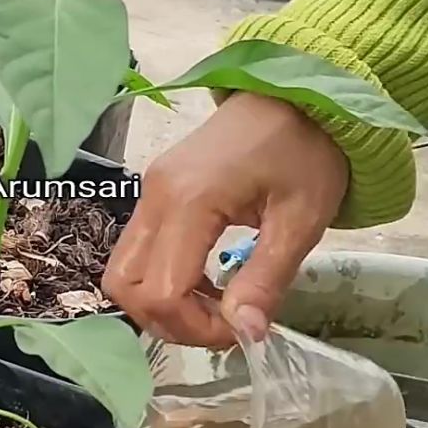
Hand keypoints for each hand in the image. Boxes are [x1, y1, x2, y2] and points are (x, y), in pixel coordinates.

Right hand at [102, 93, 348, 347]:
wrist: (297, 93)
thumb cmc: (306, 151)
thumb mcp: (300, 221)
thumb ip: (266, 279)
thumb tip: (245, 335)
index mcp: (190, 201)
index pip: (162, 291)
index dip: (195, 328)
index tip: (239, 331)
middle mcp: (155, 196)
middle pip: (125, 285)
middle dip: (168, 322)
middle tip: (220, 327)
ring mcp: (149, 190)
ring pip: (122, 270)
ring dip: (160, 303)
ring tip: (213, 306)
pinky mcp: (155, 190)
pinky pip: (137, 250)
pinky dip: (161, 279)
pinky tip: (205, 281)